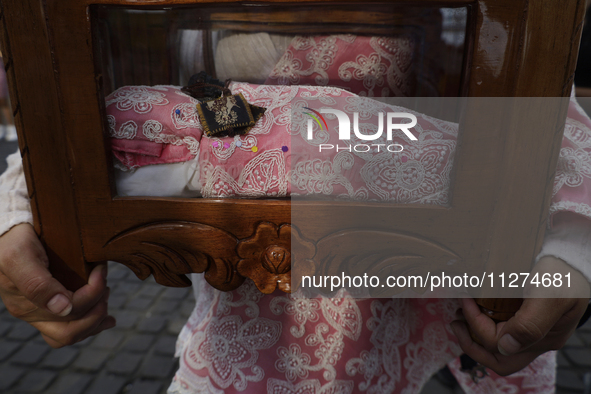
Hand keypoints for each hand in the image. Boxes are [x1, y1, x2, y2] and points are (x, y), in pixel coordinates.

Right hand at [0, 224, 115, 347]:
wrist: (8, 234)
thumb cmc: (14, 242)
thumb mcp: (19, 257)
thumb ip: (37, 284)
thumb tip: (62, 308)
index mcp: (26, 305)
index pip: (70, 312)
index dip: (93, 293)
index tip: (101, 270)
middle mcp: (32, 314)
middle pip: (72, 331)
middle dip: (97, 311)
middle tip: (106, 287)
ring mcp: (40, 314)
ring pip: (73, 333)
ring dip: (96, 317)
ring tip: (105, 293)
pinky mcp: (48, 309)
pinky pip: (71, 328)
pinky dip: (92, 321)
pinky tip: (103, 307)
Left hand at [451, 256, 589, 375]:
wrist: (574, 255)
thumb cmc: (564, 273)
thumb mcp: (550, 297)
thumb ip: (529, 325)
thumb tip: (505, 347)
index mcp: (543, 338)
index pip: (498, 344)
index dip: (476, 325)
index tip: (466, 301)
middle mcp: (538, 339)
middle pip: (499, 358)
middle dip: (471, 344)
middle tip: (456, 323)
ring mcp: (534, 330)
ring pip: (499, 347)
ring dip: (475, 336)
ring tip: (460, 317)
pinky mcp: (528, 317)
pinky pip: (503, 330)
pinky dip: (484, 324)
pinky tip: (476, 308)